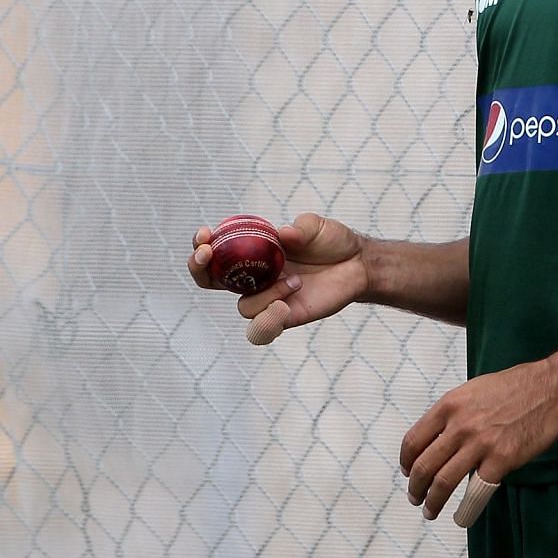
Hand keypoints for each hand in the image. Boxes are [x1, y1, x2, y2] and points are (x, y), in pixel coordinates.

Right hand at [189, 211, 369, 344]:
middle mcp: (253, 277)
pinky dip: (268, 321)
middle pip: (209, 281)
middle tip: (208, 253)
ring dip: (266, 293)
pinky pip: (261, 330)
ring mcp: (267, 298)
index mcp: (253, 252)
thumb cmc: (332, 242)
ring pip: (244, 306)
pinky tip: (287, 307)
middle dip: (199, 268)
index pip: (215, 252)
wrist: (358, 264)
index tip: (205, 234)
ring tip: (296, 280)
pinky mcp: (283, 317)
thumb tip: (283, 235)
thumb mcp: (316, 227)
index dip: (201, 245)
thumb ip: (301, 228)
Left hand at [399, 361, 557, 520]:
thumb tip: (440, 436)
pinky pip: (476, 493)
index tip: (408, 471)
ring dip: (432, 501)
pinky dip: (465, 510)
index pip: (413, 440)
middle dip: (415, 487)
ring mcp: (480, 444)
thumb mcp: (473, 390)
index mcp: (449, 405)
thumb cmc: (516, 386)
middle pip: (423, 465)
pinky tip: (461, 516)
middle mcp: (459, 425)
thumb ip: (454, 413)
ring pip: (443, 482)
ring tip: (430, 510)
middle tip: (415, 497)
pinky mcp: (501, 461)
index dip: (406, 461)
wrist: (551, 388)